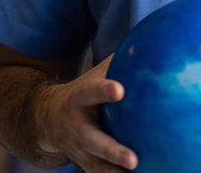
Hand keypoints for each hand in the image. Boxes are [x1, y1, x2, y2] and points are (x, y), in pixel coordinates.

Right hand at [35, 55, 136, 172]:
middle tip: (133, 159)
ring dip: (115, 172)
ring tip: (137, 172)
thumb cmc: (84, 92)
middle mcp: (77, 128)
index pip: (91, 92)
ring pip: (98, 166)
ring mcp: (80, 150)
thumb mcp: (93, 75)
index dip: (104, 91)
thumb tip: (153, 41)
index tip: (120, 90)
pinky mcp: (86, 165)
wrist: (47, 120)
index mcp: (78, 99)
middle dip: (112, 151)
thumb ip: (119, 61)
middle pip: (94, 141)